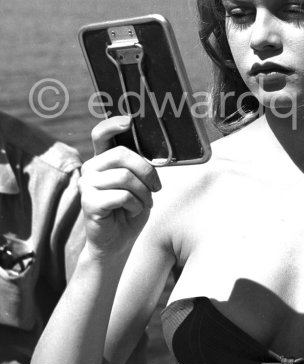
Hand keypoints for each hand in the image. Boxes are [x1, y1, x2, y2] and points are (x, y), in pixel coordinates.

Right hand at [79, 116, 161, 258]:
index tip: (128, 121)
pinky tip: (132, 211)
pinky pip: (122, 196)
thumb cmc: (131, 210)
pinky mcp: (89, 202)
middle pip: (121, 154)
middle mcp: (92, 168)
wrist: (118, 242)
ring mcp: (87, 185)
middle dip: (146, 171)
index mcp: (104, 160)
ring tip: (142, 203)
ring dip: (143, 193)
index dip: (113, 124)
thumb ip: (139, 168)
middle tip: (156, 187)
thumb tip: (152, 157)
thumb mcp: (140, 184)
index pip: (101, 134)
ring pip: (125, 177)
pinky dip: (135, 205)